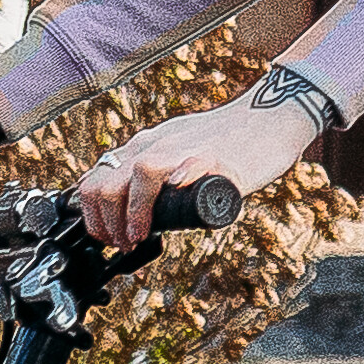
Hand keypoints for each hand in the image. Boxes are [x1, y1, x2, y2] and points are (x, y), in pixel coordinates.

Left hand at [78, 92, 327, 251]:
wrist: (269, 119)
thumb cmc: (227, 143)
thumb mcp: (175, 152)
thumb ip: (155, 174)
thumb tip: (135, 207)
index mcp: (144, 147)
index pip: (96, 180)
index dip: (94, 217)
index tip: (108, 238)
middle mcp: (156, 145)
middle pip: (108, 182)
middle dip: (106, 223)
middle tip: (122, 244)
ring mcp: (184, 150)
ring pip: (138, 175)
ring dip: (131, 214)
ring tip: (138, 236)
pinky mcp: (215, 158)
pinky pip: (188, 168)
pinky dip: (176, 187)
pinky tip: (172, 209)